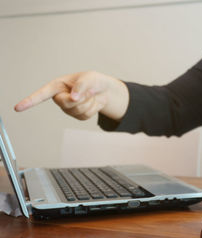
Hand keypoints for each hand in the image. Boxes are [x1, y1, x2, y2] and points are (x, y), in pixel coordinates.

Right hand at [14, 71, 128, 120]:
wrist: (104, 90)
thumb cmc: (93, 80)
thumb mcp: (89, 78)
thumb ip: (81, 86)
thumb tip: (73, 98)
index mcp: (57, 86)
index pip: (41, 94)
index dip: (30, 101)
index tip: (18, 108)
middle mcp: (60, 98)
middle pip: (66, 104)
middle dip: (81, 98)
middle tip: (90, 91)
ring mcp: (68, 108)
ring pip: (77, 110)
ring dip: (89, 102)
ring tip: (91, 94)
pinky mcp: (77, 115)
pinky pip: (85, 116)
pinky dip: (93, 108)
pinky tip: (93, 102)